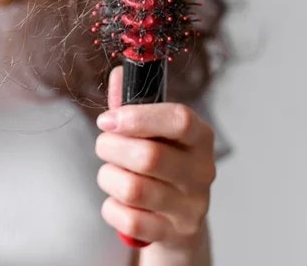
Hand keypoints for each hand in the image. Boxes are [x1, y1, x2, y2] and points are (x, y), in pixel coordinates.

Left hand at [94, 67, 215, 249]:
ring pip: (133, 189)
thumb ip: (133, 103)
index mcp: (200, 138)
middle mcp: (202, 172)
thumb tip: (119, 72)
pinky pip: (128, 220)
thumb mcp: (152, 132)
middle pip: (149, 157)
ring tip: (111, 173)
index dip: (138, 117)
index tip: (108, 119)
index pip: (180, 120)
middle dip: (111, 148)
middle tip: (104, 145)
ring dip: (108, 177)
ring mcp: (191, 207)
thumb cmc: (161, 165)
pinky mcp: (174, 234)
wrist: (177, 221)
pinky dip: (111, 208)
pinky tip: (118, 201)